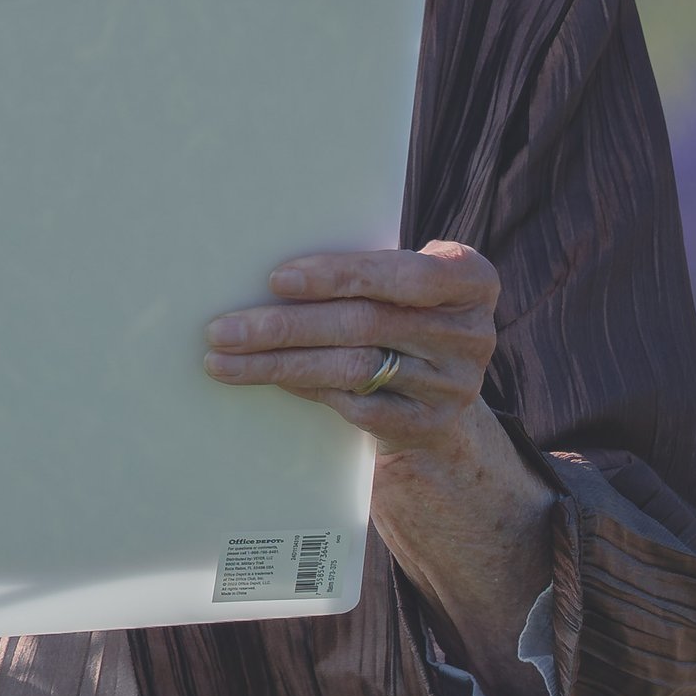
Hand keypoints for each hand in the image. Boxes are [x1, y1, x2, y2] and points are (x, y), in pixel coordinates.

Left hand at [201, 240, 501, 470]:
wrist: (441, 393)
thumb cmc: (405, 314)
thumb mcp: (406, 283)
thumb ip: (369, 270)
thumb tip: (273, 275)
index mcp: (472, 280)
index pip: (405, 274)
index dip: (340, 275)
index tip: (275, 279)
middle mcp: (470, 333)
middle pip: (364, 323)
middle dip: (286, 325)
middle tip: (224, 329)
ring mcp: (452, 385)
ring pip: (351, 368)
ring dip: (279, 363)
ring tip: (224, 359)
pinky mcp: (426, 425)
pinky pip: (354, 404)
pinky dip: (305, 387)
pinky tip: (269, 378)